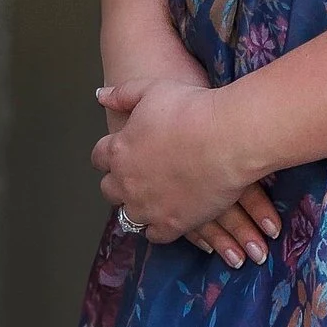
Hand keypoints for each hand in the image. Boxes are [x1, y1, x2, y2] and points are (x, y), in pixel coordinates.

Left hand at [93, 62, 280, 264]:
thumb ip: (123, 95)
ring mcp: (147, 207)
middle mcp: (126, 182)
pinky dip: (158, 228)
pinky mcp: (171, 225)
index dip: (109, 155)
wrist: (228, 139)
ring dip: (138, 207)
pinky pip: (154, 235)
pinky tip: (170, 217)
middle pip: (110, 190)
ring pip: (129, 215)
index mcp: (119, 150)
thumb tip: (100, 97)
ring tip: (155, 199)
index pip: (99, 158)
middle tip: (140, 176)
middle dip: (120, 183)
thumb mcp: (153, 90)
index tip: (122, 153)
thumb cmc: (191, 109)